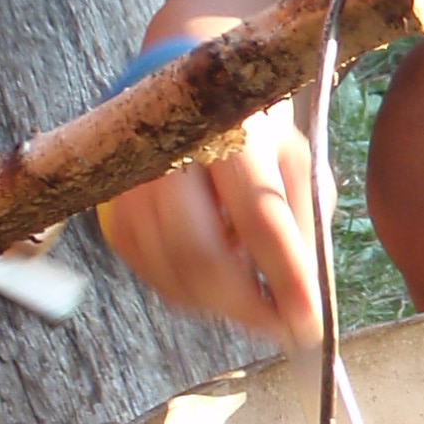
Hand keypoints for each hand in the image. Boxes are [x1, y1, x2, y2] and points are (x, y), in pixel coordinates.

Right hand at [99, 101, 320, 336]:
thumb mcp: (294, 160)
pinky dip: (186, 292)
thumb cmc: (251, 131)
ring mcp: (136, 184)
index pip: (259, 219)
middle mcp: (174, 157)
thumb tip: (308, 293)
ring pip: (172, 272)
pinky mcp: (115, 211)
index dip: (284, 278)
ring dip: (218, 304)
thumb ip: (304, 223)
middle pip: (202, 256)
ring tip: (252, 302)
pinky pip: (149, 273)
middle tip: (278, 326)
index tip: (308, 321)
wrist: (184, 97)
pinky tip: (213, 283)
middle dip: (245, 306)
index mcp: (231, 134)